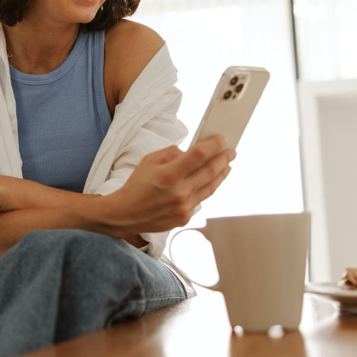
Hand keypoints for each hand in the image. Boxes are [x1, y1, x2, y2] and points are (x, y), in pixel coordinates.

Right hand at [104, 135, 235, 235]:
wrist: (125, 214)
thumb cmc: (136, 185)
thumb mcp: (149, 161)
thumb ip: (171, 153)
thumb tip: (189, 152)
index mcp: (169, 174)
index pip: (199, 155)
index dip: (214, 145)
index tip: (223, 139)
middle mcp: (179, 191)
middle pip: (210, 171)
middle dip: (224, 158)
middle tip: (232, 151)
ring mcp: (184, 207)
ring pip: (210, 187)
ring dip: (221, 174)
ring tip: (227, 165)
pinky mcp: (184, 217)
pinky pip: (201, 199)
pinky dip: (207, 188)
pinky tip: (211, 181)